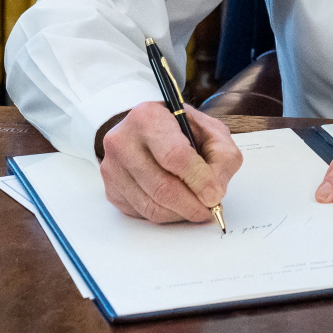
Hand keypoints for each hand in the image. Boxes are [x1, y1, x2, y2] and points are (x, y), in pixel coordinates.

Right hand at [98, 101, 242, 222]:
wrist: (143, 129)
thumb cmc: (178, 128)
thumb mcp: (209, 129)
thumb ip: (221, 155)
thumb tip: (215, 191)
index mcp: (148, 118)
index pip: (175, 156)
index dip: (198, 180)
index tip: (215, 195)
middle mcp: (123, 141)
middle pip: (162, 187)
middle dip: (192, 204)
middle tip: (209, 210)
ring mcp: (113, 167)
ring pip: (151, 206)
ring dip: (180, 213)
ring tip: (197, 208)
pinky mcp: (111, 189)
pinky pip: (141, 213)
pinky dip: (165, 215)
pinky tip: (177, 205)